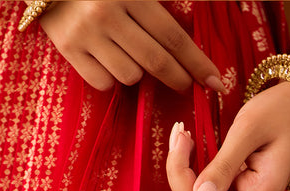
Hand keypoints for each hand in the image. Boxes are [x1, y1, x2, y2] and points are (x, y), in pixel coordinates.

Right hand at [36, 1, 224, 92]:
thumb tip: (221, 4)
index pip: (172, 37)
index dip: (197, 63)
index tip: (215, 82)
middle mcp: (107, 14)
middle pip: (155, 62)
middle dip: (178, 77)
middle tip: (187, 84)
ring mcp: (85, 34)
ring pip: (130, 76)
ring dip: (138, 71)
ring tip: (132, 53)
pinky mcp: (67, 49)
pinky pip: (103, 83)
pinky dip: (112, 78)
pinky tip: (109, 60)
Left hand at [155, 82, 289, 190]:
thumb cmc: (281, 110)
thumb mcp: (248, 130)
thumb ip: (223, 165)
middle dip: (182, 181)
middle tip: (178, 138)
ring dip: (184, 171)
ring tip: (181, 135)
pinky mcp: (239, 183)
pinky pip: (209, 185)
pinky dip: (193, 167)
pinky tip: (187, 143)